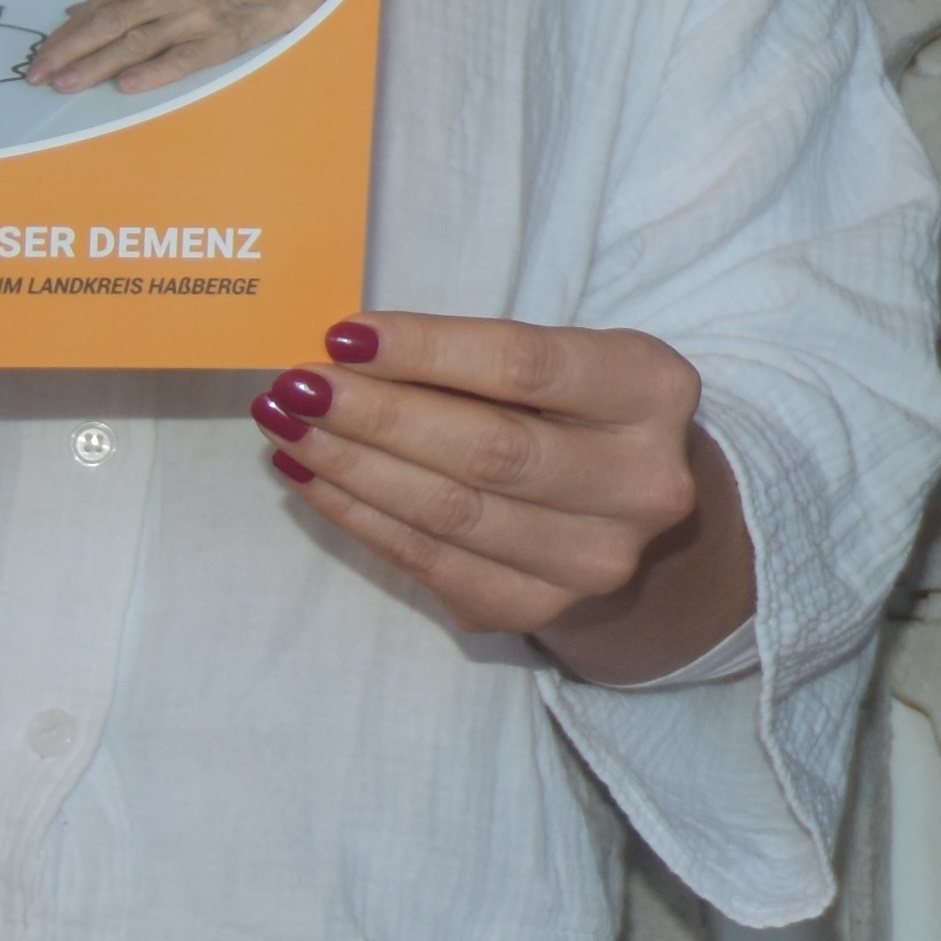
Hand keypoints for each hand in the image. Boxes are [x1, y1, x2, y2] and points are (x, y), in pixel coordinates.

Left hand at [30, 0, 337, 90]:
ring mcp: (196, 14)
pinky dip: (151, 73)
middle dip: (67, 51)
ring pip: (135, 43)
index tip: (40, 55)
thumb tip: (77, 13)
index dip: (65, 34)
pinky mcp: (221, 40)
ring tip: (67, 84)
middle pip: (108, 23)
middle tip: (38, 74)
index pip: (99, 6)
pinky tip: (125, 86)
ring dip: (96, 66)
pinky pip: (180, 59)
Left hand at [253, 314, 740, 677]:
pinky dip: (358, 517)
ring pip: (448, 512)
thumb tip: (344, 354)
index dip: (426, 350)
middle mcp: (640, 483)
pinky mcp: (537, 606)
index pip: (524, 366)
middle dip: (374, 415)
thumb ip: (472, 357)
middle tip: (296, 388)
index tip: (343, 334)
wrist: (626, 507)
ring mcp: (592, 558)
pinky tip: (312, 480)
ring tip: (288, 429)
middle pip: (485, 449)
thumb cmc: (574, 409)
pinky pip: (428, 561)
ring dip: (351, 468)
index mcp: (652, 392)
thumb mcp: (558, 360)